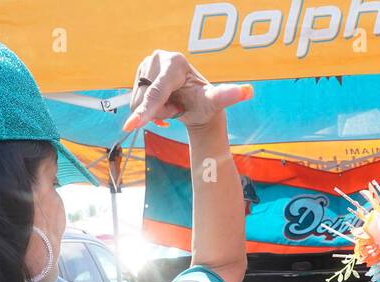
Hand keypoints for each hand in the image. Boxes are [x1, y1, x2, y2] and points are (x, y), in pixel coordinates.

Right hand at [121, 50, 251, 132]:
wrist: (198, 106)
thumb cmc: (206, 105)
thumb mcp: (215, 101)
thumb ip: (227, 95)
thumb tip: (248, 92)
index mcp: (174, 62)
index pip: (156, 92)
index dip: (146, 110)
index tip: (132, 126)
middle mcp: (158, 57)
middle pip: (144, 96)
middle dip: (159, 111)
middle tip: (178, 108)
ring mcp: (147, 63)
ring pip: (137, 99)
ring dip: (153, 111)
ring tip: (173, 106)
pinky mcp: (140, 72)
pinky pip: (134, 100)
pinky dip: (146, 109)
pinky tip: (163, 104)